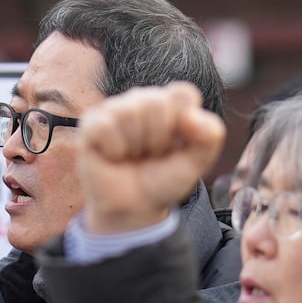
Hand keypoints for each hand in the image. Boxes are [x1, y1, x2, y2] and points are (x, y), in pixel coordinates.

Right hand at [78, 83, 224, 233]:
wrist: (133, 208)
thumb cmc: (162, 181)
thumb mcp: (196, 163)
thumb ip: (210, 137)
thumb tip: (191, 116)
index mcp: (170, 103)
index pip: (184, 93)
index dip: (184, 124)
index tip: (177, 146)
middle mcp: (142, 100)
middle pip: (157, 102)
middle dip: (159, 138)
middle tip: (151, 155)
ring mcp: (115, 109)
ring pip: (130, 112)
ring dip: (136, 146)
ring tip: (132, 156)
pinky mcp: (91, 123)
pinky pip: (106, 126)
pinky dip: (115, 149)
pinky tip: (114, 156)